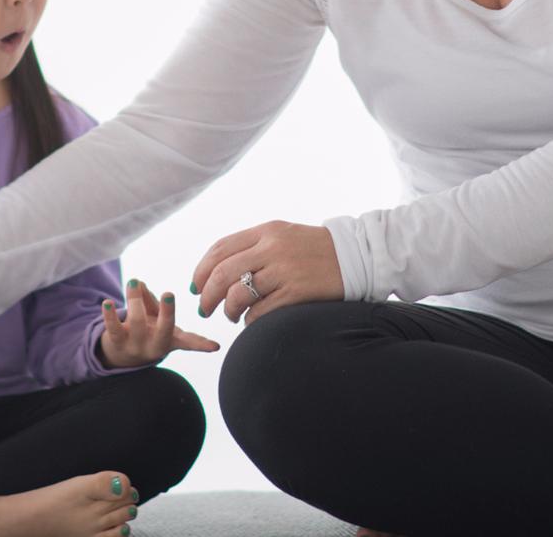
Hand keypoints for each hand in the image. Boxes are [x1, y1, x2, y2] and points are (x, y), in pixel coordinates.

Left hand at [96, 278, 221, 367]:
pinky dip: (110, 315)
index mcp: (171, 340)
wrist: (122, 357)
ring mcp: (136, 347)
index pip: (189, 342)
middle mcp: (156, 346)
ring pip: (137, 322)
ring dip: (136, 299)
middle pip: (164, 329)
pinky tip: (107, 302)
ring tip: (135, 281)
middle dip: (167, 312)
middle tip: (169, 294)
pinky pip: (113, 328)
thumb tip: (139, 284)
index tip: (215, 346)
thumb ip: (149, 299)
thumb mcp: (153, 315)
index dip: (202, 344)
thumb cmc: (146, 330)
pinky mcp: (117, 343)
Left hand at [190, 220, 345, 324]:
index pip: (220, 249)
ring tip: (232, 316)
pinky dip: (250, 320)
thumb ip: (252, 247)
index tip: (195, 286)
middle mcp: (272, 248)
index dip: (201, 270)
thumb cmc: (314, 249)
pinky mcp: (297, 292)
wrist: (357, 255)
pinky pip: (260, 311)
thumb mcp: (282, 236)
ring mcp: (285, 270)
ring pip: (238, 295)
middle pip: (223, 274)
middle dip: (207, 295)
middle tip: (204, 309)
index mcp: (266, 231)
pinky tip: (252, 321)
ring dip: (228, 310)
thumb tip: (216, 272)